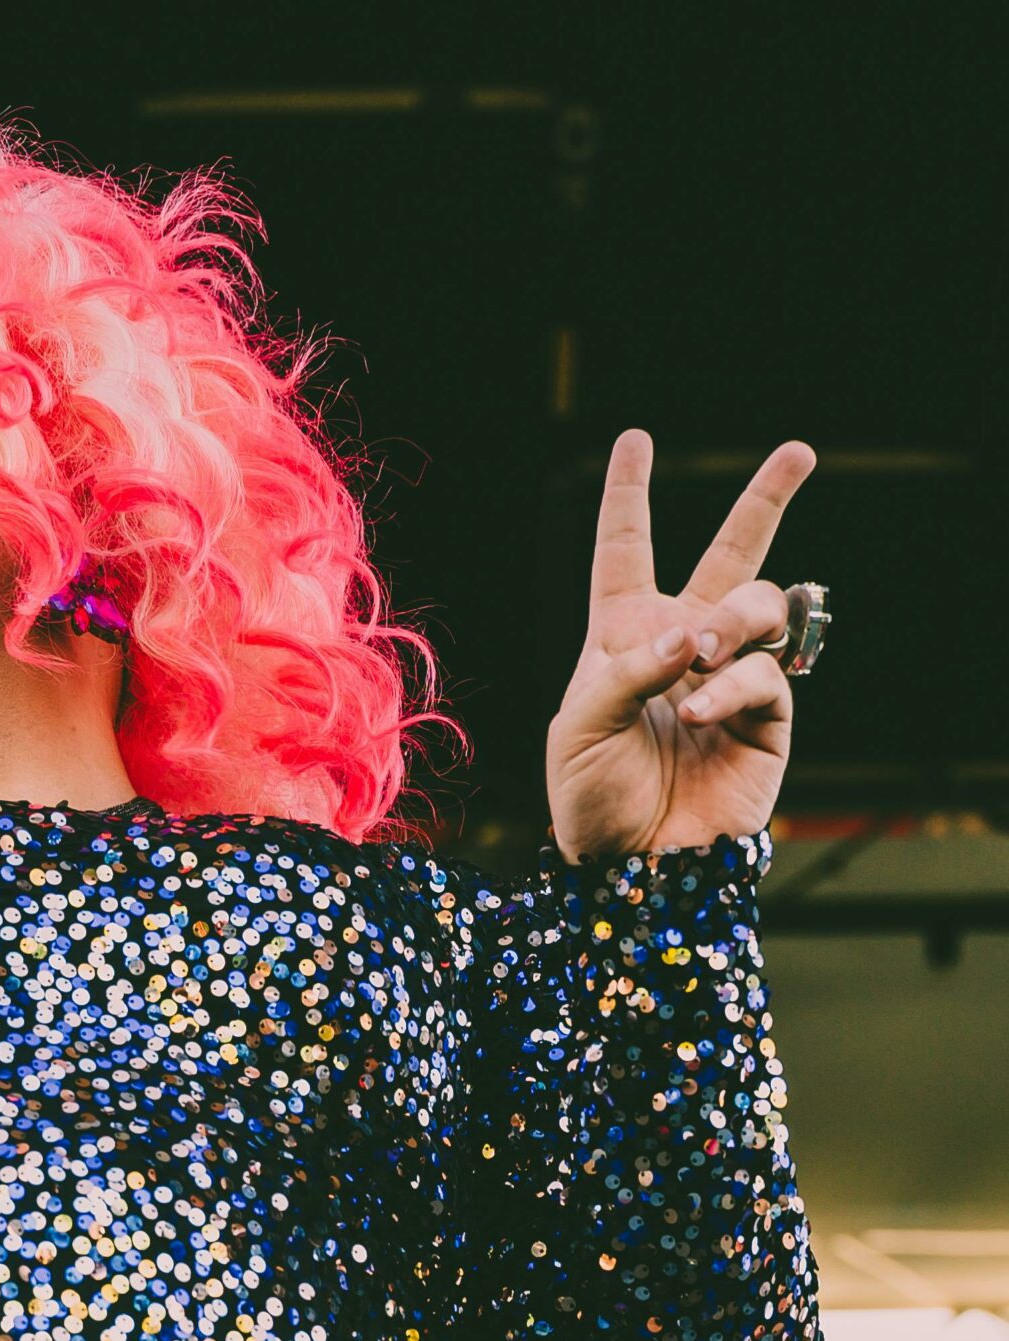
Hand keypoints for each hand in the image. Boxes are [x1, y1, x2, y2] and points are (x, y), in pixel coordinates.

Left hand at [545, 429, 815, 860]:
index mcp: (622, 635)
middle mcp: (683, 644)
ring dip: (729, 619)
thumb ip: (625, 671)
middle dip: (766, 499)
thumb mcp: (577, 729)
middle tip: (800, 450)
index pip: (626, 550)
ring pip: (757, 605)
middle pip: (732, 556)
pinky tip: (699, 710)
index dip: (629, 494)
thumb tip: (688, 635)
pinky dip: (729, 687)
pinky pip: (764, 674)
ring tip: (698, 655)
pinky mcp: (769, 717)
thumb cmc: (591, 798)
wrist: (634, 867)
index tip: (635, 437)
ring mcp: (731, 677)